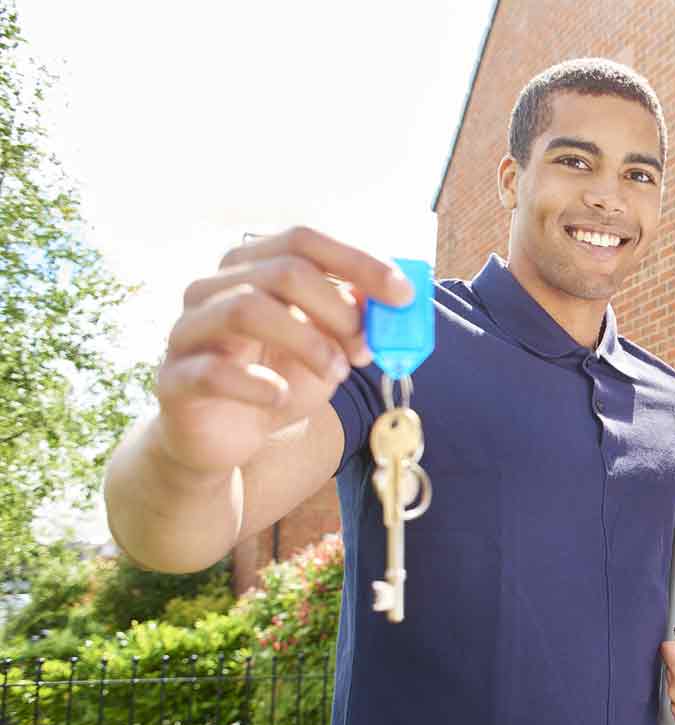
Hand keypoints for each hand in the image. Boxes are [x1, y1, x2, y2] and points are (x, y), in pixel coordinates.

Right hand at [152, 226, 413, 478]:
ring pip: (247, 309)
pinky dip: (259, 385)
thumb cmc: (278, 381)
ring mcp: (187, 330)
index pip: (303, 240)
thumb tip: (390, 302)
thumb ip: (353, 323)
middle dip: (338, 308)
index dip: (358, 262)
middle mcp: (213, 288)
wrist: (225, 439)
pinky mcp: (175, 379)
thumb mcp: (328, 351)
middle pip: (282, 271)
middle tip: (365, 346)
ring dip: (308, 342)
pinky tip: (281, 397)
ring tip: (336, 373)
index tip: (403, 294)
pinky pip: (214, 371)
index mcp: (250, 268)